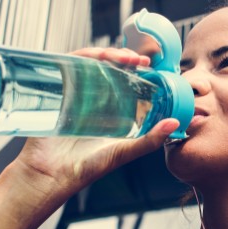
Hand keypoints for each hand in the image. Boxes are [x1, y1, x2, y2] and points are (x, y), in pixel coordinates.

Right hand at [12, 47, 179, 197]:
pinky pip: (68, 64)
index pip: (123, 79)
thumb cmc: (86, 167)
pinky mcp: (57, 89)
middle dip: (125, 57)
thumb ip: (149, 140)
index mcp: (108, 108)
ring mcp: (73, 91)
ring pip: (90, 61)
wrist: (51, 175)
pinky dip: (84, 56)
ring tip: (126, 58)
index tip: (151, 65)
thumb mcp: (123, 152)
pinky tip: (98, 57)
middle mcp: (90, 96)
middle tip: (142, 60)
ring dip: (108, 53)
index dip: (137, 69)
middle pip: (107, 66)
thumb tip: (176, 123)